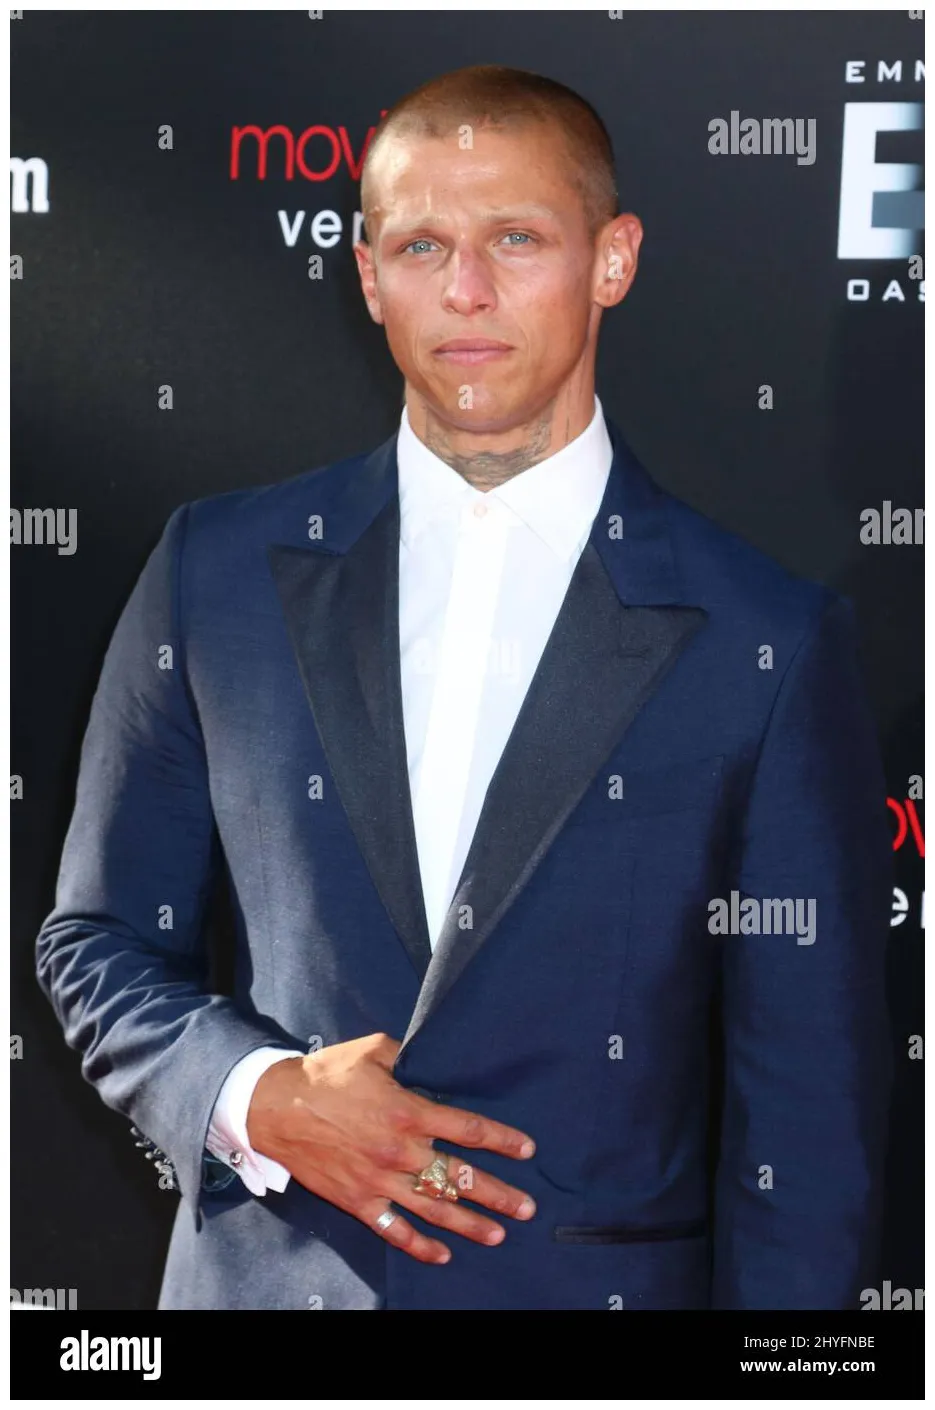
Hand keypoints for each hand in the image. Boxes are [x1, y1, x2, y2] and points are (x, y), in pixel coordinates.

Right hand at [245, 1032, 536, 1263]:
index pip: (468, 1129)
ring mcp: (379, 1181)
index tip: (526, 1149)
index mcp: (407, 1111)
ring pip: (434, 1208)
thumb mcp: (374, 1049)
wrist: (276, 1107)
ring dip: (469, 1224)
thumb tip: (434, 1062)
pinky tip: (443, 1255)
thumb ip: (410, 1057)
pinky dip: (419, 1245)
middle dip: (497, 1193)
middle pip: (458, 1176)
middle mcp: (399, 1151)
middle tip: (527, 1207)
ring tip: (498, 1234)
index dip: (502, 1140)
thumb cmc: (327, 1074)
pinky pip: (394, 1230)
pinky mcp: (358, 1200)